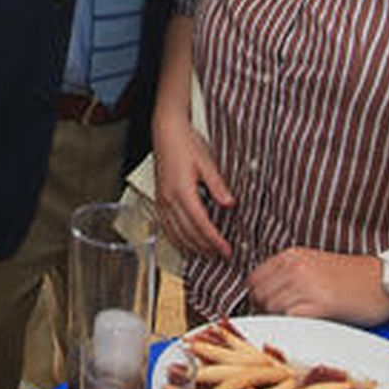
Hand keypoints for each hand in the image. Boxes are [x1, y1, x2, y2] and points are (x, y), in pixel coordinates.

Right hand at [152, 112, 233, 258]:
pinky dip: (176, 239)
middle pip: (188, 232)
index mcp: (182, 191)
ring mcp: (162, 200)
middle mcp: (169, 199)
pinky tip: (184, 244)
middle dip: (205, 247)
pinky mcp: (159, 199)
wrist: (166, 131)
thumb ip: (217, 185)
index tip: (226, 250)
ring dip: (191, 247)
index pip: (201, 224)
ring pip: (175, 232)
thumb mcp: (207, 162)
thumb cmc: (186, 143)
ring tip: (206, 255)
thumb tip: (230, 204)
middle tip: (221, 257)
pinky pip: (166, 226)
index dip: (214, 240)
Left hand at [247, 248, 388, 326]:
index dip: (259, 298)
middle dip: (268, 312)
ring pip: (272, 309)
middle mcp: (295, 267)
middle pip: (259, 296)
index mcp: (292, 256)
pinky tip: (310, 325)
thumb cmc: (354, 279)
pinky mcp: (320, 304)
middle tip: (288, 318)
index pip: (253, 280)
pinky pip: (290, 319)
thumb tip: (264, 299)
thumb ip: (289, 277)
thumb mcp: (315, 266)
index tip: (271, 308)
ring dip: (282, 320)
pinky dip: (295, 327)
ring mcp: (306, 284)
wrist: (386, 281)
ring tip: (303, 321)